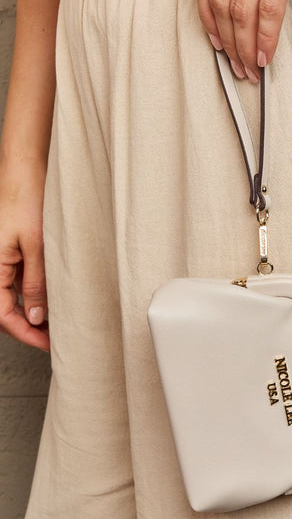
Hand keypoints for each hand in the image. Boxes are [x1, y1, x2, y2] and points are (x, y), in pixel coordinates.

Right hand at [0, 158, 49, 351]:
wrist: (25, 173)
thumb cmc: (26, 202)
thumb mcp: (37, 248)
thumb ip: (35, 284)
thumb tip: (36, 317)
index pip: (2, 314)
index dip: (25, 333)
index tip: (47, 344)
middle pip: (5, 310)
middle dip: (28, 327)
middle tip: (55, 338)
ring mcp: (1, 261)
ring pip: (13, 298)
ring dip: (33, 312)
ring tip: (59, 322)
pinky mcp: (11, 254)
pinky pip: (18, 282)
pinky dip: (34, 295)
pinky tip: (53, 299)